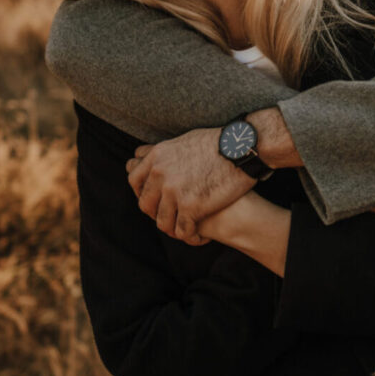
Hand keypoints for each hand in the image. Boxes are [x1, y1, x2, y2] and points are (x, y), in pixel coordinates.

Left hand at [127, 127, 254, 240]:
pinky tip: (200, 235)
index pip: (134, 180)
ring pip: (162, 222)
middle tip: (172, 217)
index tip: (155, 200)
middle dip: (157, 214)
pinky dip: (191, 236)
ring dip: (174, 228)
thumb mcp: (184, 139)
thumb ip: (167, 152)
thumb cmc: (220, 142)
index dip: (143, 193)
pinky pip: (182, 230)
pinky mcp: (191, 206)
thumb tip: (155, 154)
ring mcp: (174, 191)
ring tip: (186, 229)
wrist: (241, 149)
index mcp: (157, 156)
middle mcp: (160, 173)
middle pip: (145, 204)